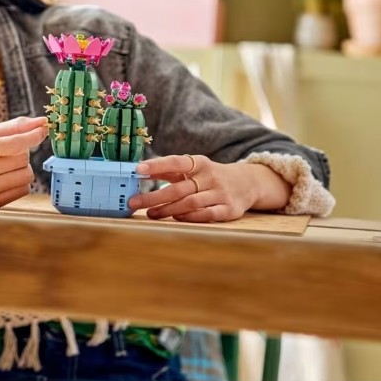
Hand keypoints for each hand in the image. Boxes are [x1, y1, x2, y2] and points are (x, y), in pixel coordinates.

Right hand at [0, 115, 48, 208]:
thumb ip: (17, 126)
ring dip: (23, 168)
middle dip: (23, 152)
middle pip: (22, 159)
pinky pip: (25, 190)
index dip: (31, 136)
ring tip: (7, 166)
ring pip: (27, 176)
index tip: (44, 129)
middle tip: (9, 153)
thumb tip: (43, 122)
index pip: (11, 144)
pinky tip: (5, 179)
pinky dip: (20, 182)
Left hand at [129, 154, 291, 222]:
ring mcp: (220, 194)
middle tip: (134, 203)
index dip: (157, 165)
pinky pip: (206, 215)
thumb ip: (168, 170)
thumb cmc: (209, 176)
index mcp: (200, 163)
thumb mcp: (193, 168)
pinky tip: (176, 218)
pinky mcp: (228, 210)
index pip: (176, 162)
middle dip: (153, 197)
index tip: (138, 169)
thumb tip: (138, 171)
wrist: (246, 183)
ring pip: (190, 203)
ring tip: (151, 214)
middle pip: (178, 188)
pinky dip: (189, 217)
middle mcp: (210, 177)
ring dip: (167, 210)